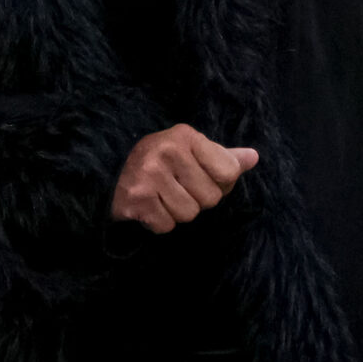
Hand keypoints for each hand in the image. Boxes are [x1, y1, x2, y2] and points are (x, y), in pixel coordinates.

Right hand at [110, 124, 258, 232]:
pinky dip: (160, 223)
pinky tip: (149, 208)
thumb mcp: (193, 153)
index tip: (199, 177)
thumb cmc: (162, 166)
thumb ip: (225, 158)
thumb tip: (254, 157)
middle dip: (197, 200)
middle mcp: (167, 150)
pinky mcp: (135, 198)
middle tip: (176, 189)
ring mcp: (149, 174)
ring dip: (178, 213)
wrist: (109, 177)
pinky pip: (167, 225)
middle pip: (211, 198)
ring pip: (190, 214)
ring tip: (162, 198)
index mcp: (185, 136)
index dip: (220, 184)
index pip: (229, 173)